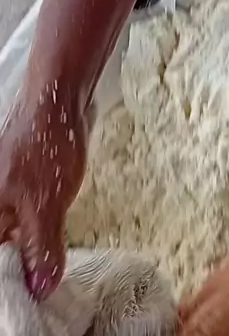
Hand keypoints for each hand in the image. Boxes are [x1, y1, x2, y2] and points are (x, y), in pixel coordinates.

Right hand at [0, 82, 90, 299]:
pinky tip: (55, 244)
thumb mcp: (46, 205)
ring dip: (32, 254)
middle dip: (22, 270)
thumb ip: (41, 248)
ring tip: (52, 272)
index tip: (31, 298)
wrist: (58, 97)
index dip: (12, 282)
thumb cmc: (45, 145)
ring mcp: (4, 193)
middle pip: (3, 250)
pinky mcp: (22, 185)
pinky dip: (38, 234)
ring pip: (14, 235)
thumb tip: (41, 289)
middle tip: (46, 288)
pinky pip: (25, 219)